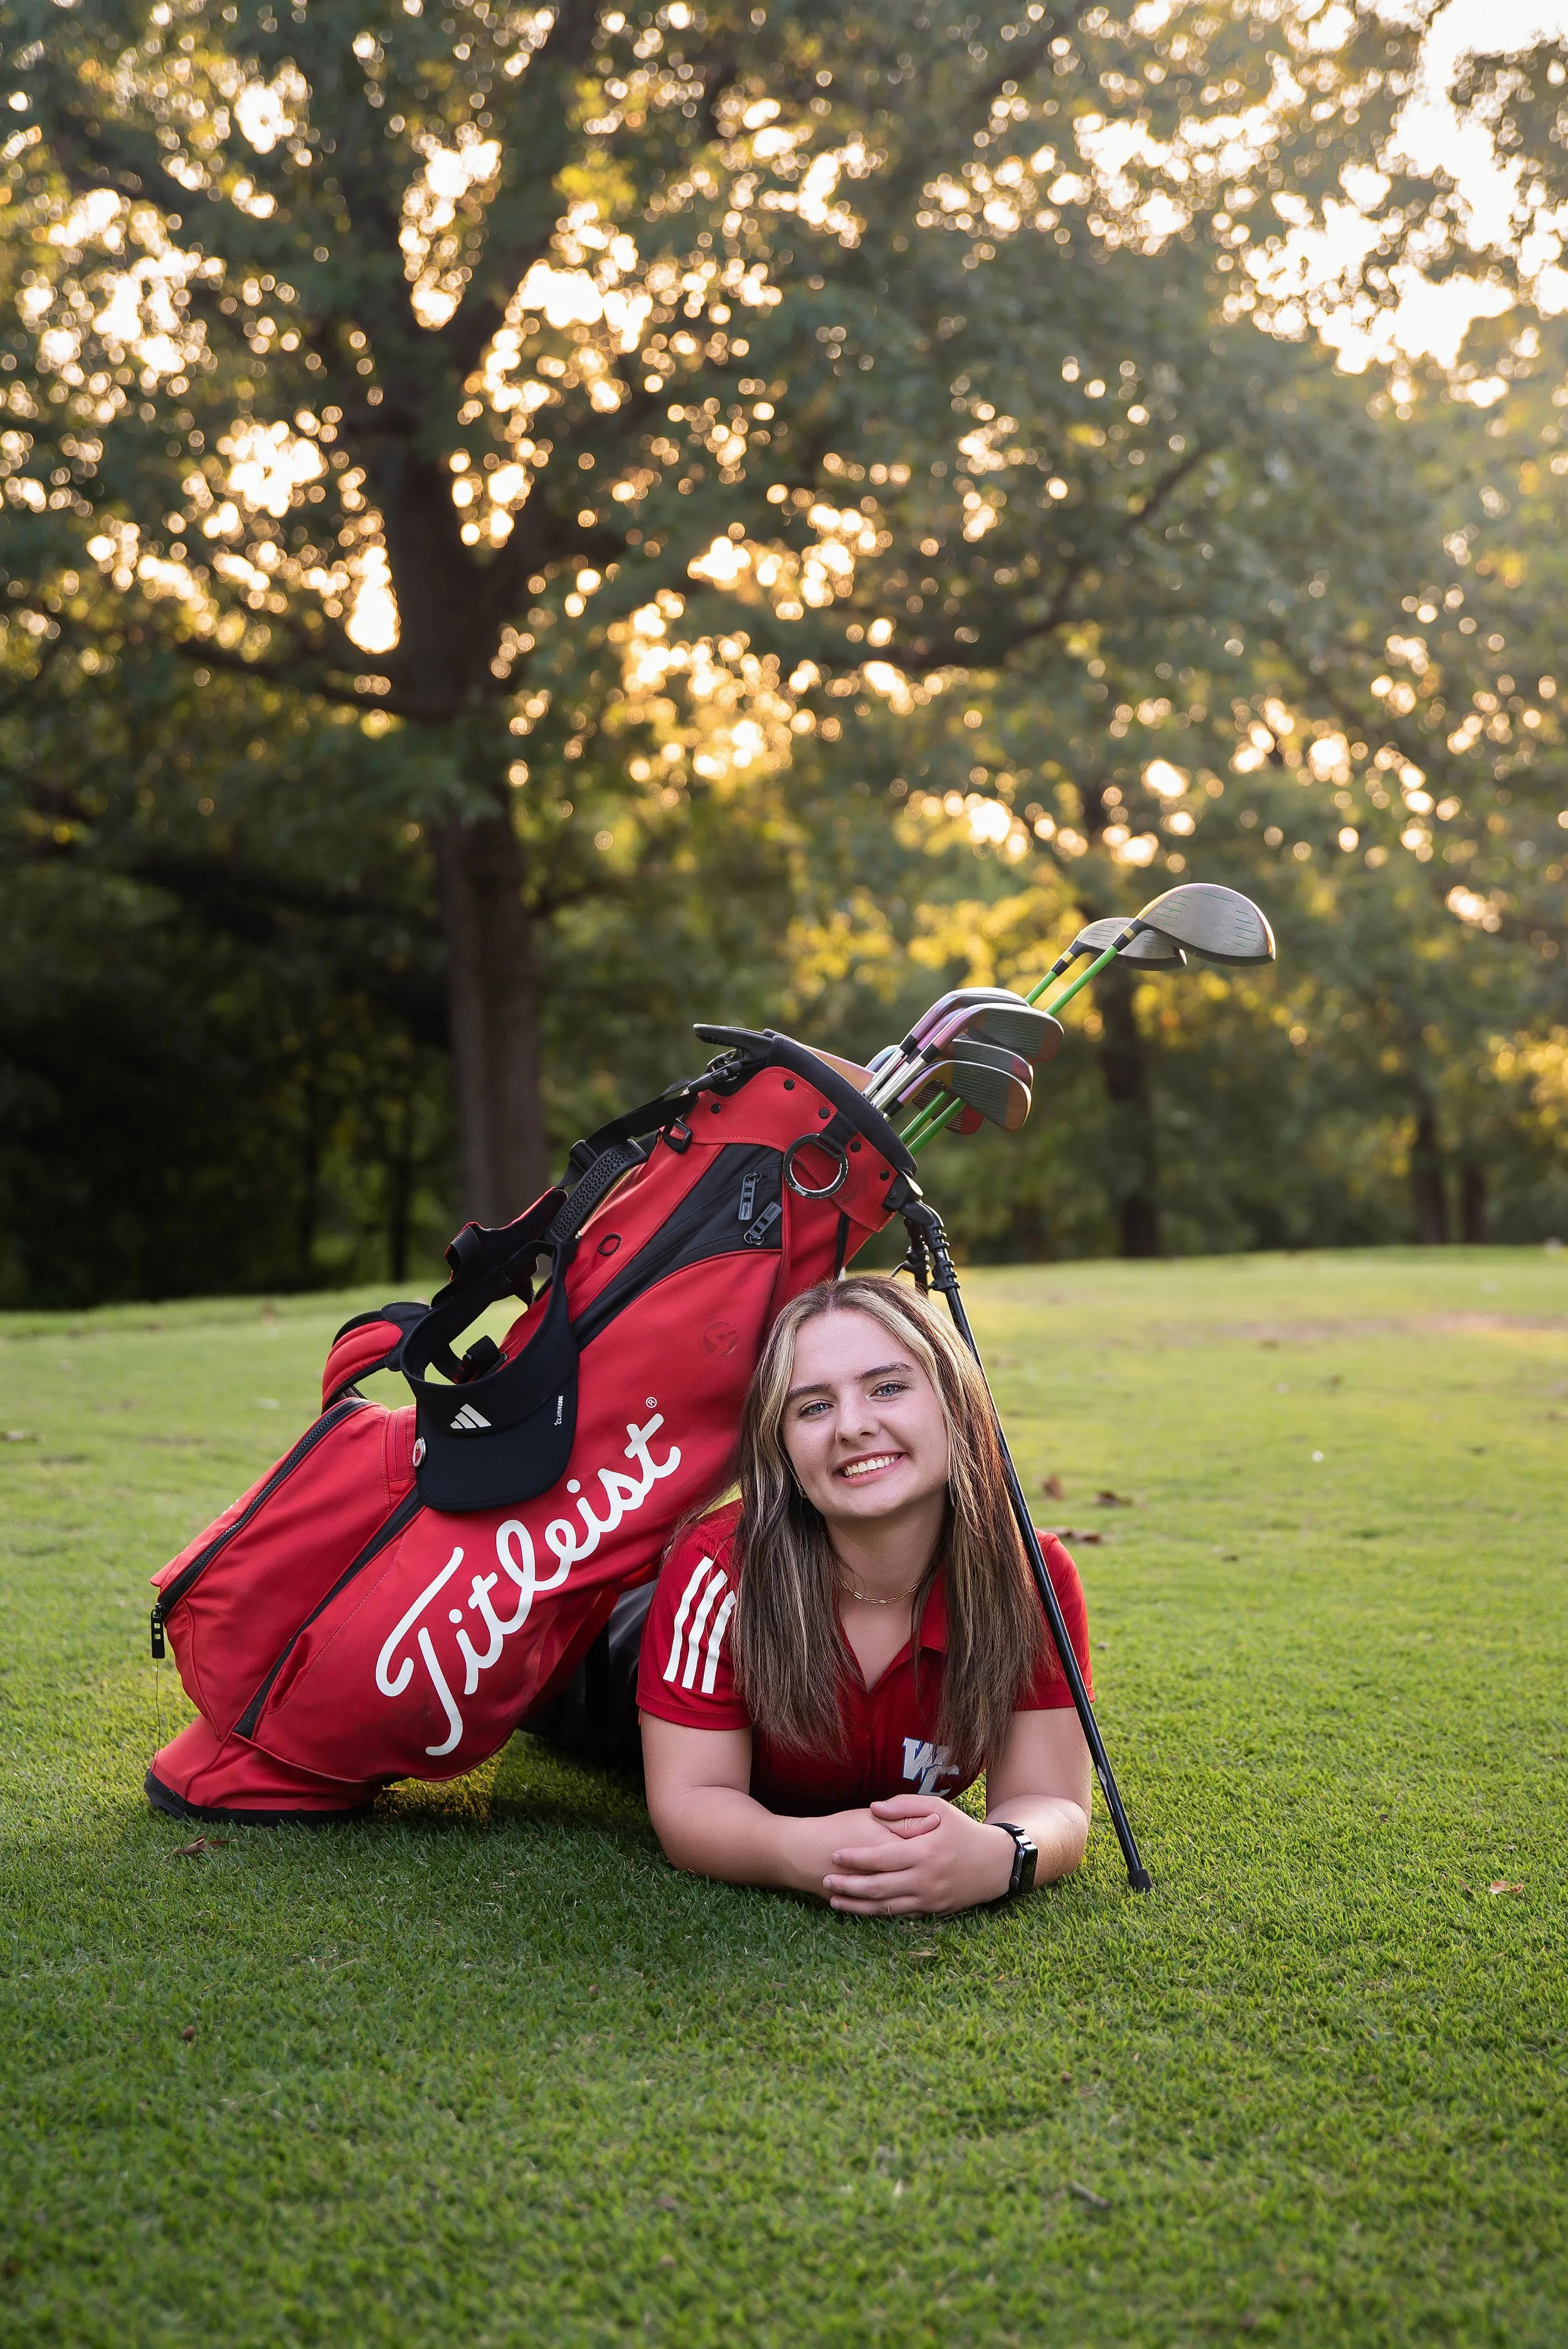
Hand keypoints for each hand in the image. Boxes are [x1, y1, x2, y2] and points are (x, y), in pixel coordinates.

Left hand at [821, 1795, 1014, 1915]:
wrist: (995, 1864)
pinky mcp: (933, 1911)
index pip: (882, 1857)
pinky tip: (861, 1910)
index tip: (835, 1855)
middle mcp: (926, 1878)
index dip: (856, 1858)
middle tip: (826, 1881)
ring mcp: (929, 1898)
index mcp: (925, 1851)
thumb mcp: (939, 1809)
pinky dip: (877, 1914)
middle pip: (879, 1887)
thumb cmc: (963, 1831)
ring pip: (886, 1907)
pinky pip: (900, 1915)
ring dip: (857, 1906)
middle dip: (849, 1886)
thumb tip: (873, 1808)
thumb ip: (904, 1805)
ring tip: (834, 1900)